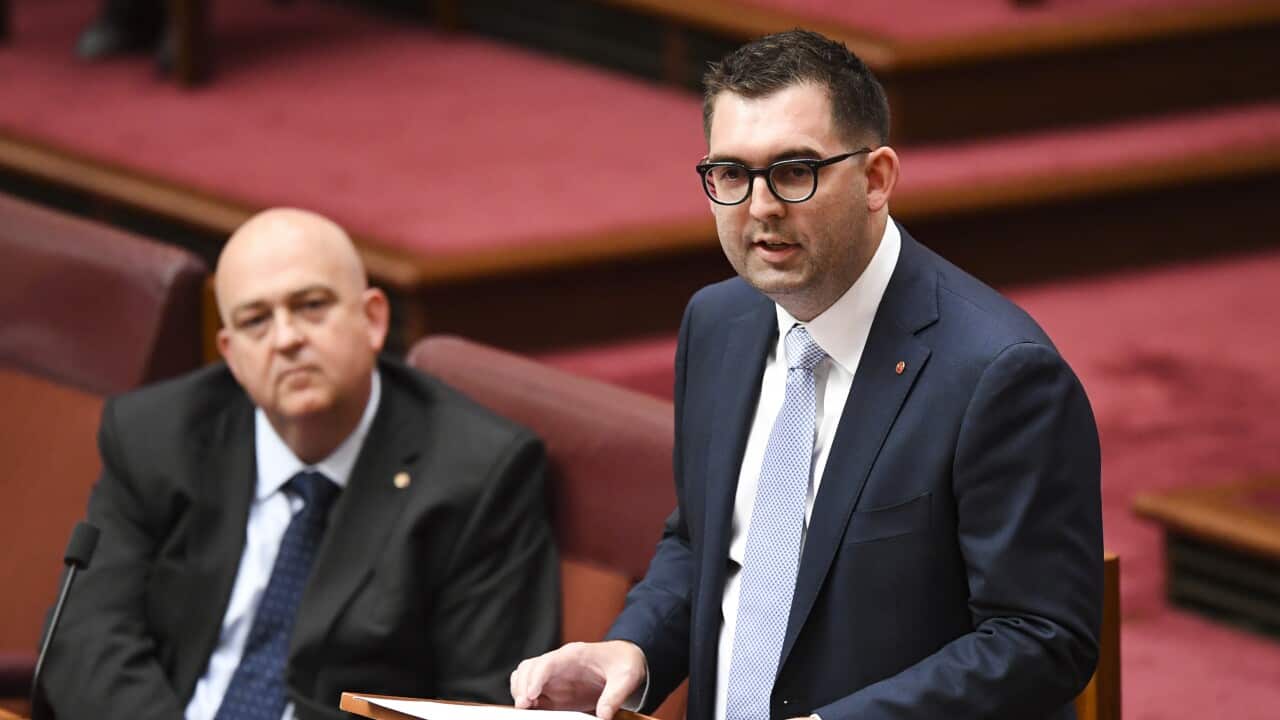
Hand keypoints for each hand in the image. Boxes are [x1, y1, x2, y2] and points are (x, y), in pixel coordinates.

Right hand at [510, 640, 645, 719]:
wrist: (625, 660)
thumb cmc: (624, 664)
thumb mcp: (626, 678)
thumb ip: (614, 696)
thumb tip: (603, 716)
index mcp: (574, 655)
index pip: (547, 663)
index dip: (535, 678)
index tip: (530, 695)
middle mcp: (559, 663)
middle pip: (529, 668)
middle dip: (522, 686)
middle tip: (525, 707)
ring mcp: (555, 676)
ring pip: (525, 677)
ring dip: (520, 692)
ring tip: (525, 710)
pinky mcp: (555, 690)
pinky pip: (532, 693)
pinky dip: (526, 701)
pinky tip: (532, 712)